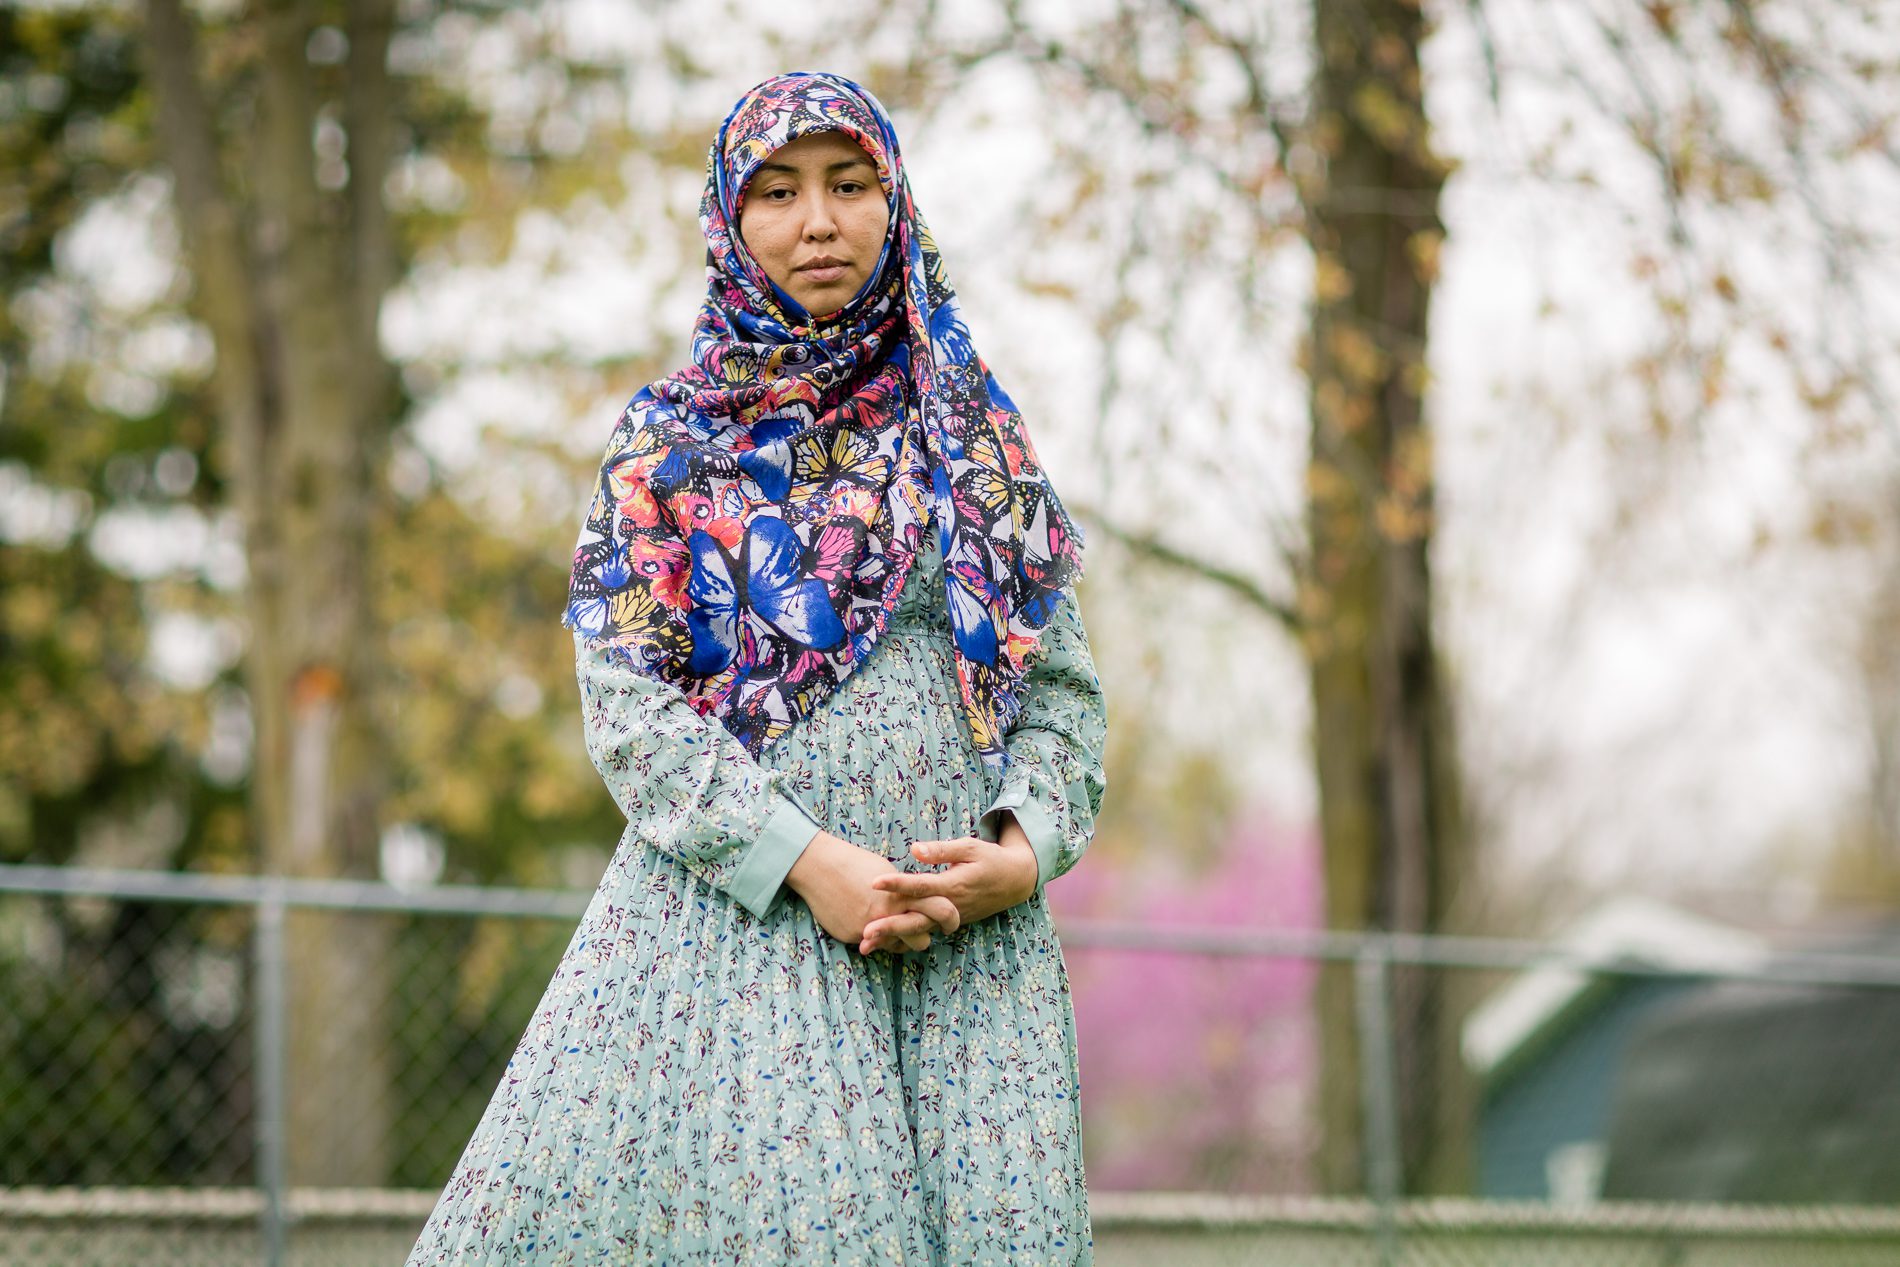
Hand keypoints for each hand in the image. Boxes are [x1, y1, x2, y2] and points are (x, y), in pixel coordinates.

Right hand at [786, 828, 960, 954]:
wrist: (819, 867)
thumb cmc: (854, 863)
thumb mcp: (888, 871)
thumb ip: (906, 890)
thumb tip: (918, 901)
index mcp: (903, 892)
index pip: (940, 909)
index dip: (950, 916)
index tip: (951, 921)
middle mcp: (890, 913)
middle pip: (922, 939)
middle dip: (925, 937)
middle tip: (926, 933)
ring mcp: (871, 928)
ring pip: (898, 946)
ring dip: (900, 939)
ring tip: (896, 926)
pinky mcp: (853, 936)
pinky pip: (875, 945)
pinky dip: (877, 937)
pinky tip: (871, 924)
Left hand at [864, 816, 1038, 936]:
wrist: (1014, 882)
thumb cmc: (990, 859)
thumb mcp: (970, 847)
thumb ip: (942, 850)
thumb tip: (913, 850)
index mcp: (954, 885)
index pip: (921, 886)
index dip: (898, 884)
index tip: (874, 882)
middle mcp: (950, 906)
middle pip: (917, 919)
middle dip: (890, 926)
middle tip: (865, 932)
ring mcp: (950, 918)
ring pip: (918, 931)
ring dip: (892, 938)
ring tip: (866, 945)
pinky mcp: (949, 922)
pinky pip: (924, 932)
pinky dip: (903, 939)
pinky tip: (882, 943)